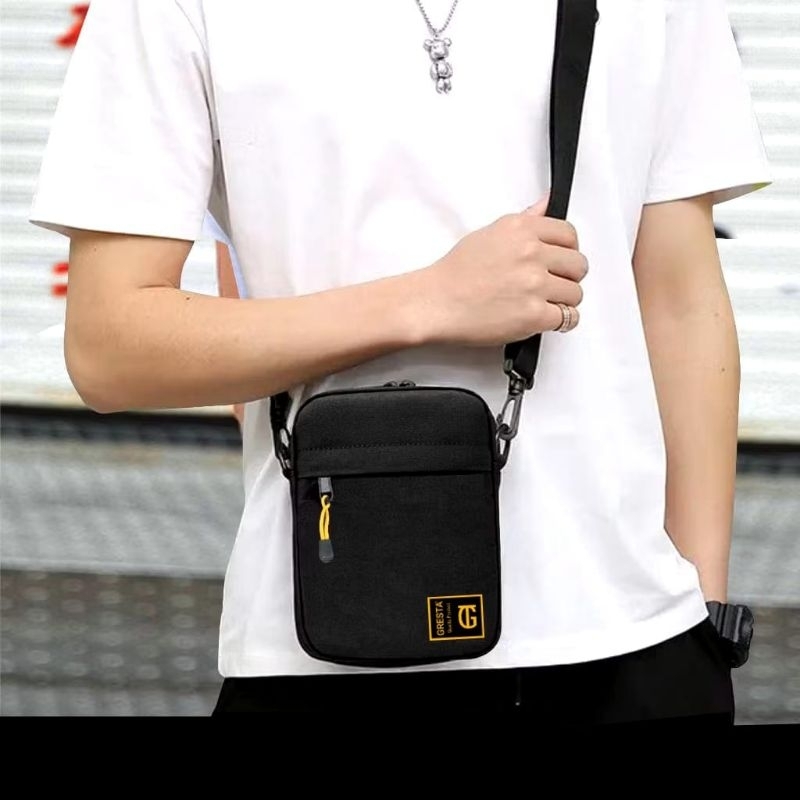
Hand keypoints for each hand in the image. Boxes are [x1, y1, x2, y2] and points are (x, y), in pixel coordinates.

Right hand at [421, 196, 587, 346]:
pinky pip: (567, 318)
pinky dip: (557, 321)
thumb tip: (546, 204)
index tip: (559, 261)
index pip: (569, 235)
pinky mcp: (533, 315)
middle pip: (578, 265)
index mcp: (521, 229)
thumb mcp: (490, 233)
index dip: (567, 251)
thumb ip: (525, 220)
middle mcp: (531, 253)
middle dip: (568, 276)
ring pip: (575, 294)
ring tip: (541, 303)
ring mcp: (534, 285)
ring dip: (562, 301)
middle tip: (550, 285)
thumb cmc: (456, 273)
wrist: (436, 303)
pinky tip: (541, 318)